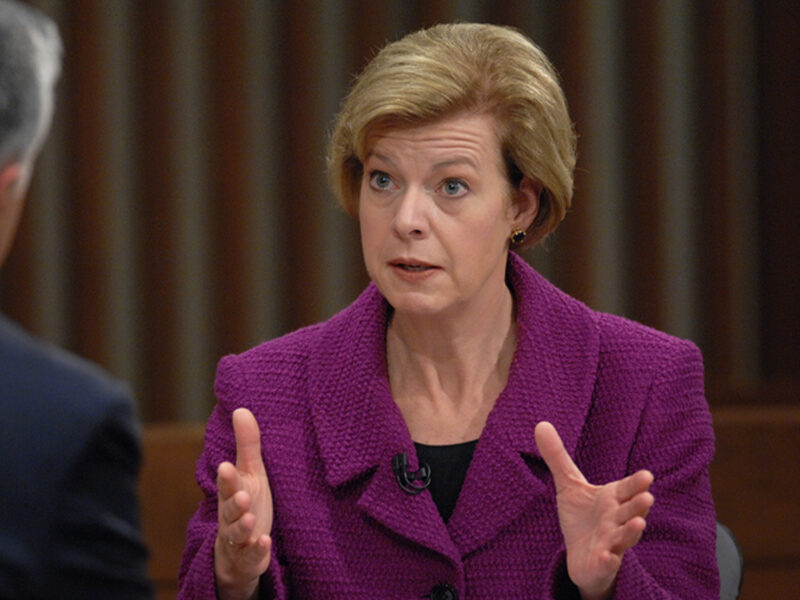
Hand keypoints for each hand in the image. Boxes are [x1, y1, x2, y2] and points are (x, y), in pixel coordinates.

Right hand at [214, 408, 272, 599]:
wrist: (241, 549)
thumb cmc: (247, 502)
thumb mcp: (251, 474)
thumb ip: (247, 445)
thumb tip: (241, 409)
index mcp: (233, 492)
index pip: (227, 483)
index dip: (227, 477)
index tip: (226, 465)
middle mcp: (231, 515)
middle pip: (228, 508)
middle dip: (233, 502)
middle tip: (240, 495)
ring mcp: (238, 538)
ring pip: (236, 533)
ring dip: (242, 526)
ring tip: (251, 518)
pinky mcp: (248, 556)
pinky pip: (250, 556)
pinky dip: (257, 550)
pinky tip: (265, 543)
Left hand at [534, 421, 653, 599]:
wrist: (582, 555)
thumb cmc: (582, 516)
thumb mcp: (569, 485)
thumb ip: (558, 457)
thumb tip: (540, 423)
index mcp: (613, 498)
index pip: (627, 489)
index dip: (637, 483)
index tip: (647, 476)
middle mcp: (617, 519)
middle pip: (631, 511)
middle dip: (639, 505)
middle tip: (647, 497)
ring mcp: (612, 542)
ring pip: (625, 536)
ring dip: (632, 531)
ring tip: (639, 524)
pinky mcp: (603, 563)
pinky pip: (607, 562)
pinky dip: (608, 560)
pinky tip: (606, 556)